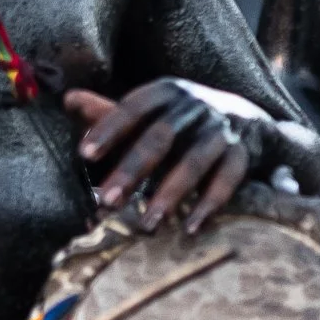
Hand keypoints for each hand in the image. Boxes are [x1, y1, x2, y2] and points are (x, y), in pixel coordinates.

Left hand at [66, 79, 278, 234]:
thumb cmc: (185, 121)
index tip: (85, 154)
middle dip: (134, 169)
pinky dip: (210, 204)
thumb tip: (68, 98)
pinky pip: (229, 179)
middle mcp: (198, 106)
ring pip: (196, 161)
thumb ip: (111, 112)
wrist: (251, 122)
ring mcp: (224, 130)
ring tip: (147, 225)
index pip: (135, 107)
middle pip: (162, 136)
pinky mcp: (245, 153)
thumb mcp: (152, 111)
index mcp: (168, 92)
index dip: (110, 128)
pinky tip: (190, 228)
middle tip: (108, 201)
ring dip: (170, 194)